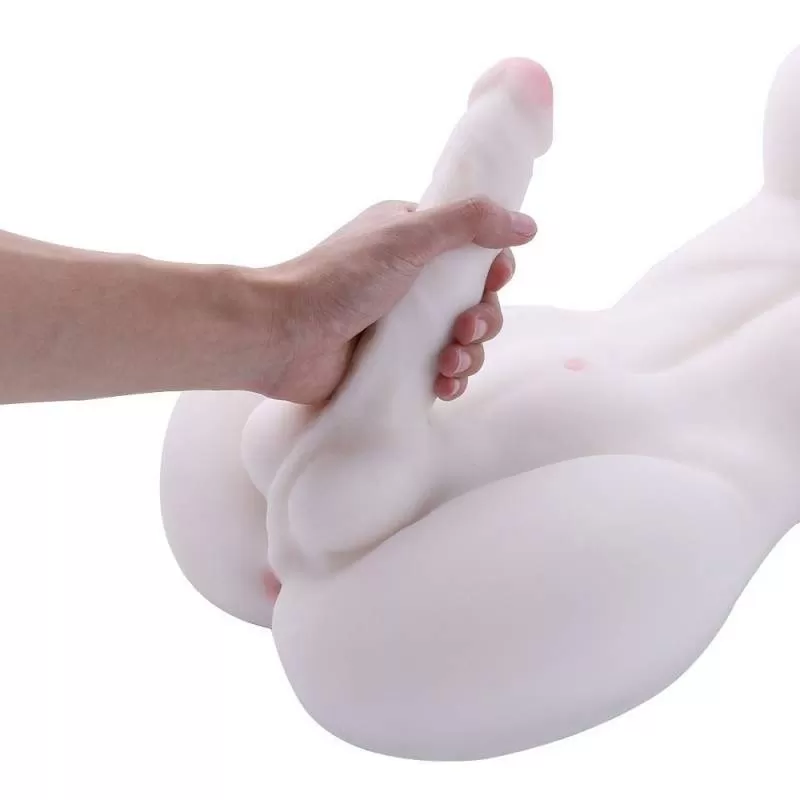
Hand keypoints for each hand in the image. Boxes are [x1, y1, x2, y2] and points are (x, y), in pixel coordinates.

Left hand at [255, 196, 536, 405]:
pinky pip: (440, 374)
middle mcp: (410, 282)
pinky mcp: (394, 366)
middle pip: (475, 302)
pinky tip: (443, 385)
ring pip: (462, 341)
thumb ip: (468, 223)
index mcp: (412, 242)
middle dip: (483, 319)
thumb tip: (527, 225)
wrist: (282, 336)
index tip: (496, 280)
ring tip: (448, 363)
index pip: (473, 253)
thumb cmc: (338, 280)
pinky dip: (451, 380)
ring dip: (469, 354)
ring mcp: (402, 327)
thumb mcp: (407, 237)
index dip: (493, 270)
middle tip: (466, 329)